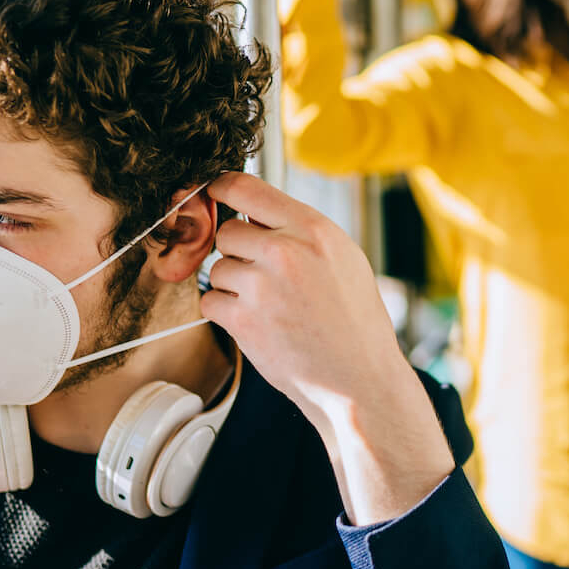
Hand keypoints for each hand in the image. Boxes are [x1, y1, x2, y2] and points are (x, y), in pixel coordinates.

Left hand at [202, 173, 452, 523]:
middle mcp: (286, 251)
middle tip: (262, 277)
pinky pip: (210, 301)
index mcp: (313, 229)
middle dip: (237, 252)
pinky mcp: (243, 321)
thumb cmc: (355, 323)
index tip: (212, 195)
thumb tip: (252, 212)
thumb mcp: (343, 259)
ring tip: (268, 307)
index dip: (221, 189)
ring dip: (232, 286)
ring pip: (216, 268)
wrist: (358, 380)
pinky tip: (257, 325)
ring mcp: (261, 286)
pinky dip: (225, 313)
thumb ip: (300, 232)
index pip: (246, 187)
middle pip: (227, 231)